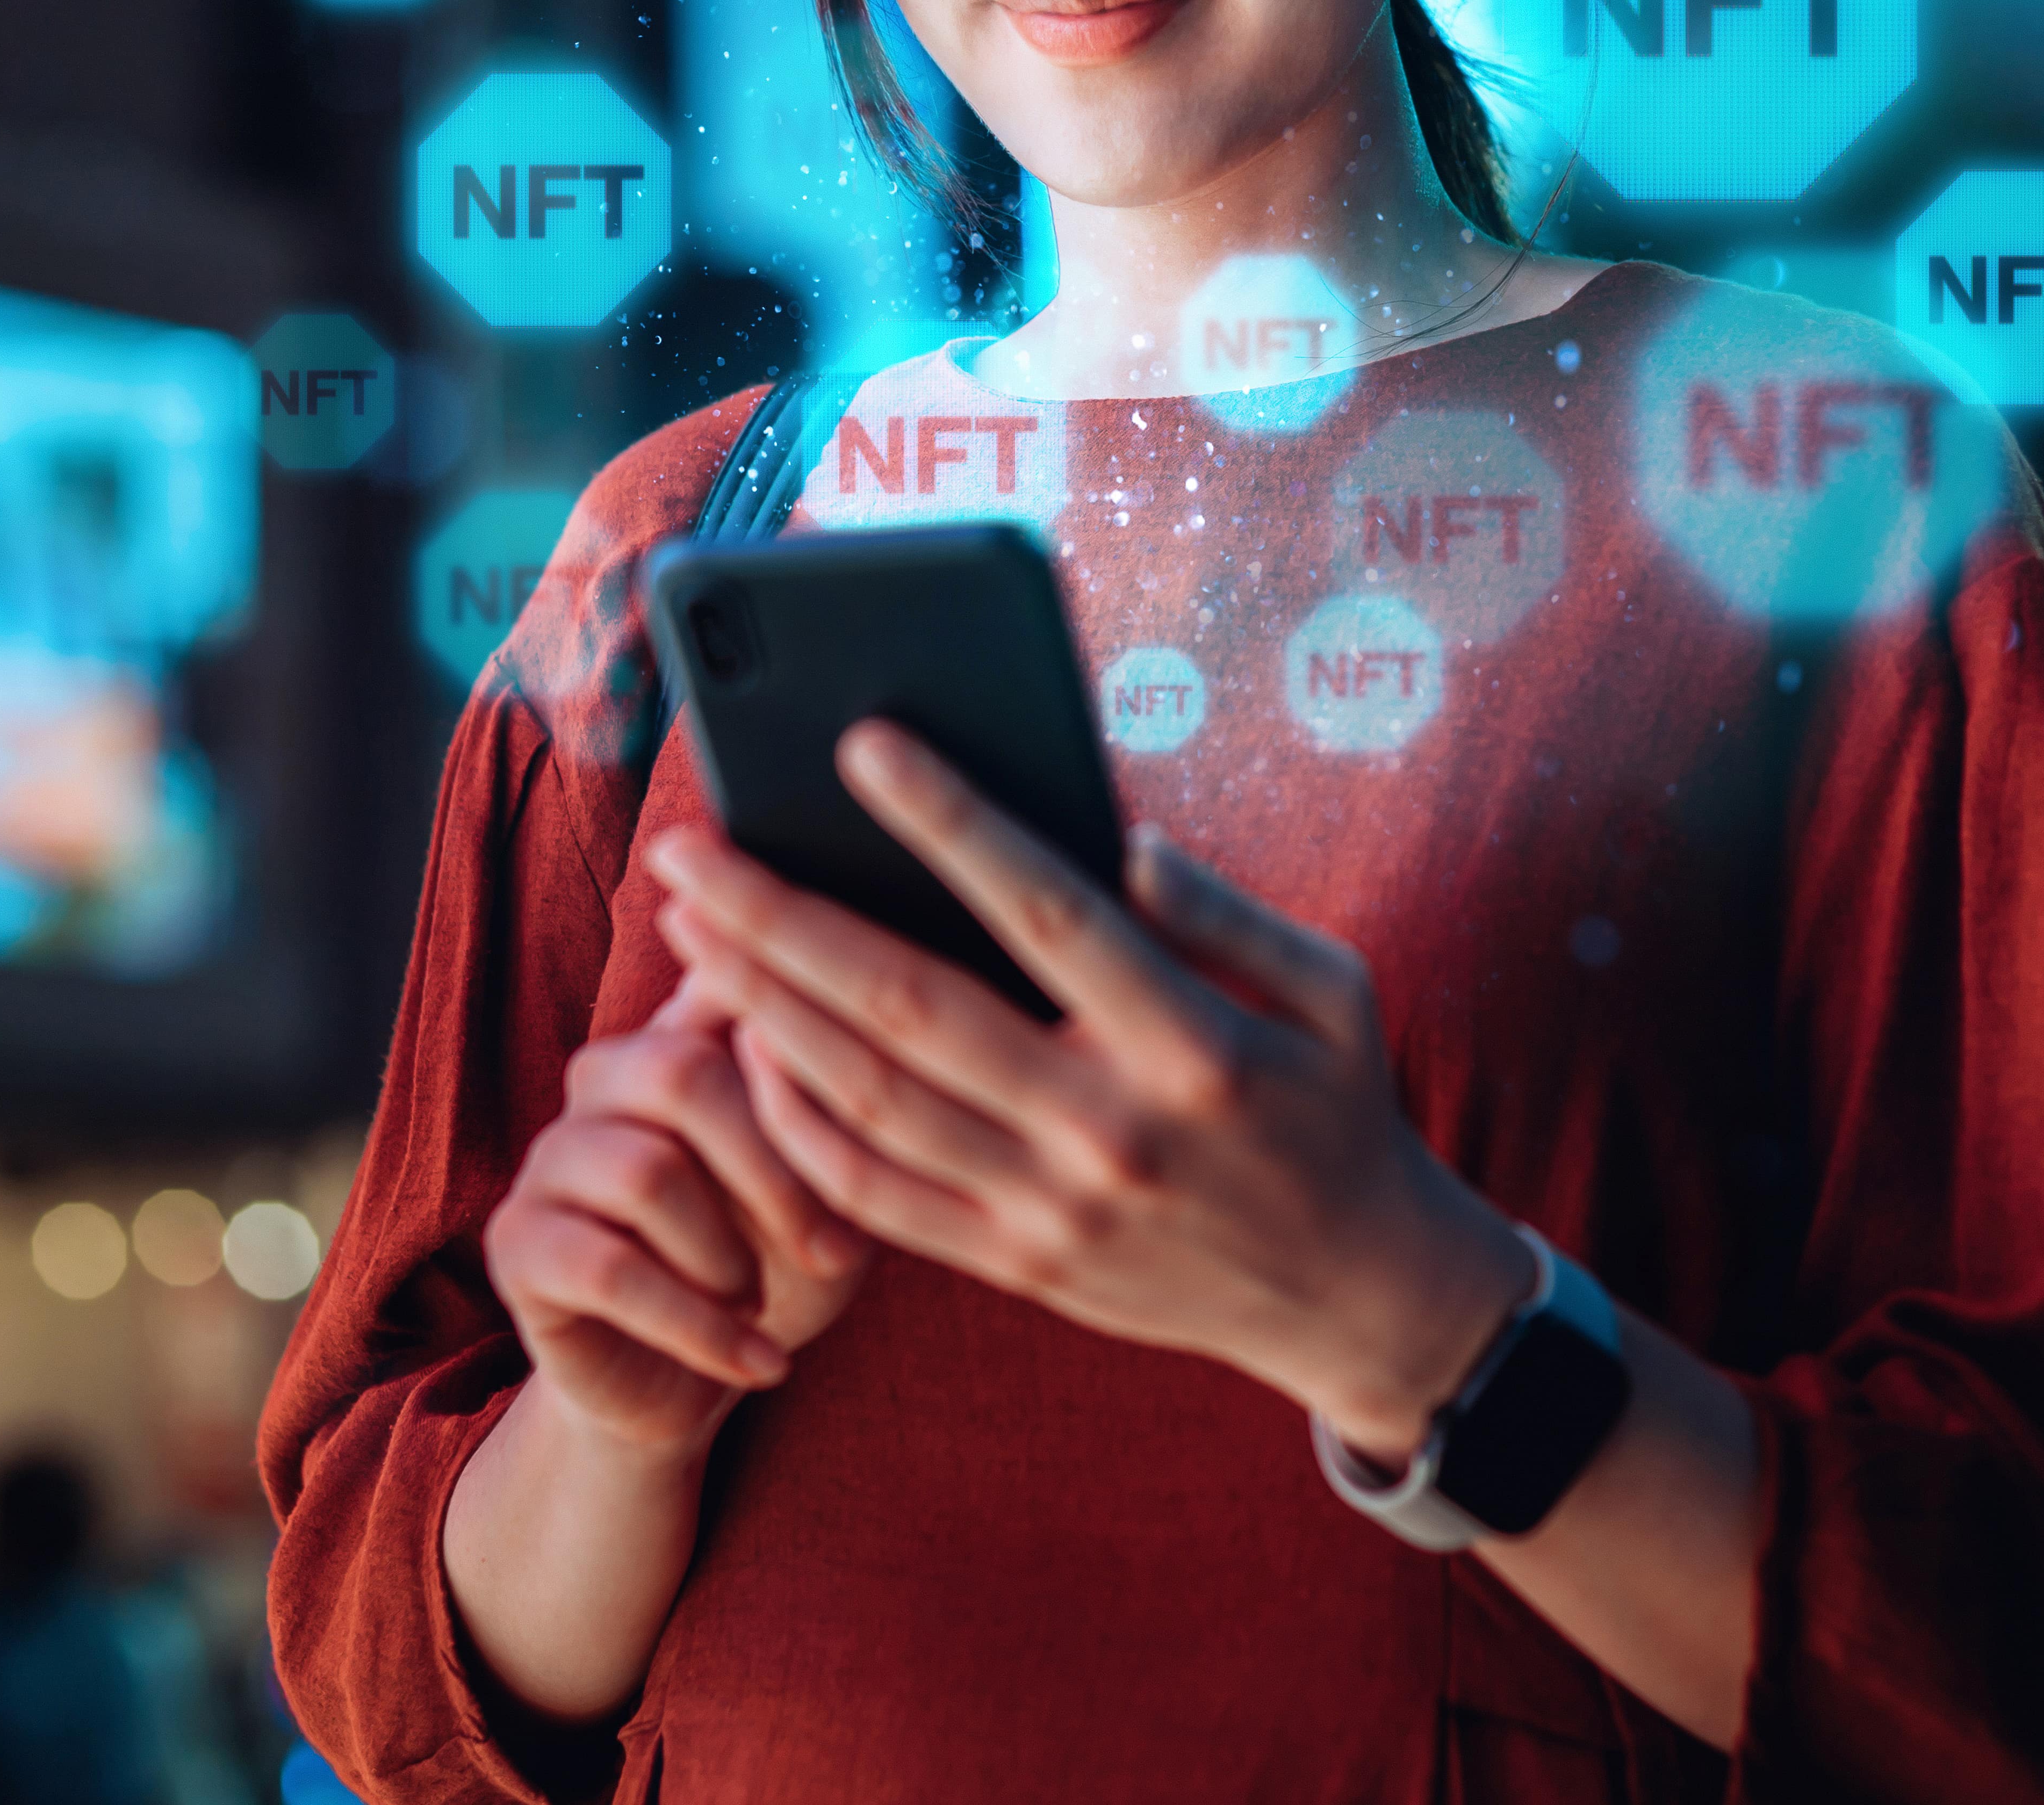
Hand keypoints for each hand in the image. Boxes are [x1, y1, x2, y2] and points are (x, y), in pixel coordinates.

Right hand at [480, 979, 876, 1464]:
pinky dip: (701, 1327)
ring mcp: (550, 1157)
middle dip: (774, 1170)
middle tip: (835, 1252)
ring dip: (729, 1256)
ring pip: (646, 1173)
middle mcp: (602, 1079)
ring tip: (762, 1303)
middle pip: (679, 1074)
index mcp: (678, 1040)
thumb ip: (833, 1121)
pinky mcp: (517, 1243)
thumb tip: (847, 1055)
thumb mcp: (832, 1196)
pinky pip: (609, 1270)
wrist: (694, 1386)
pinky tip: (760, 1365)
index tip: (846, 1043)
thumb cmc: (778, 1266)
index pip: (713, 984)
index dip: (771, 999)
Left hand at [644, 724, 1531, 1459]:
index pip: (1045, 910)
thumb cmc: (1337, 1111)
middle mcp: (1108, 1130)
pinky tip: (746, 1051)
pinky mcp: (1018, 1267)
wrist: (1355, 1301)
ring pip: (868, 1100)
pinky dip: (796, 1124)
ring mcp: (1051, 1210)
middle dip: (779, 918)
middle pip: (908, 1007)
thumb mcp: (1332, 988)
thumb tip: (1115, 835)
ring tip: (689, 930)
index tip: (860, 742)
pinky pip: (873, 1197)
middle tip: (687, 847)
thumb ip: (1223, 908)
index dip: (947, 821)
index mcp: (1191, 1042)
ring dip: (762, 1007)